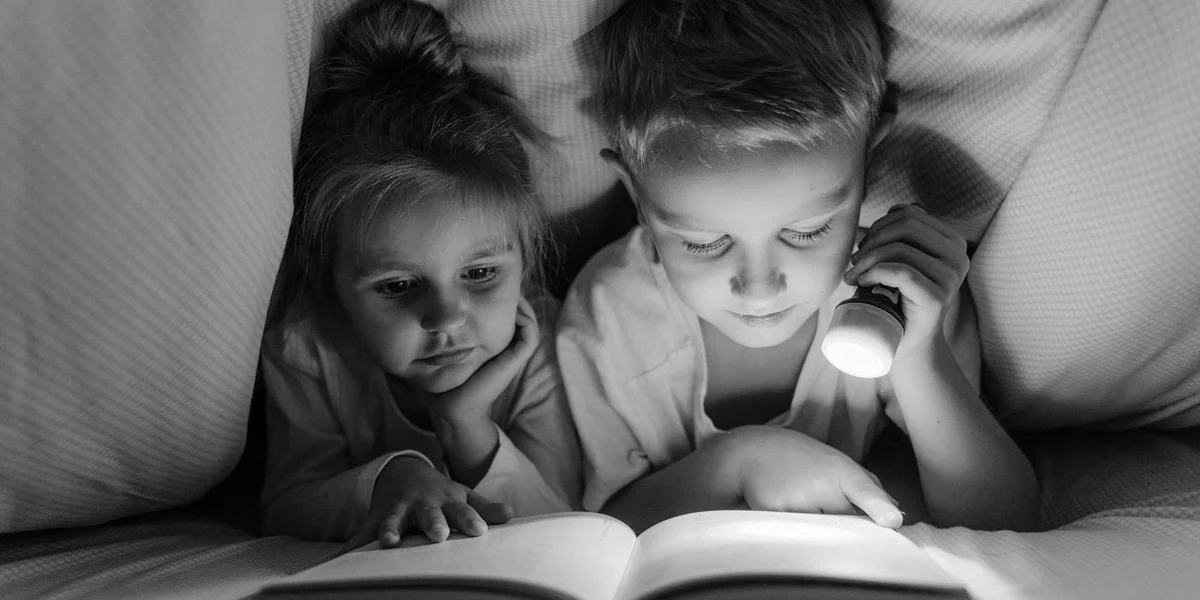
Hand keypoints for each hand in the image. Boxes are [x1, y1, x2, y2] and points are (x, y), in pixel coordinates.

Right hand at [345, 456, 512, 550]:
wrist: (403, 473)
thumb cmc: (440, 493)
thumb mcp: (463, 495)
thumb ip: (484, 508)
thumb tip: (511, 515)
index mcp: (447, 501)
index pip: (463, 511)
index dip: (470, 520)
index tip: (479, 531)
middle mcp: (423, 505)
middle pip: (430, 514)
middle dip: (433, 523)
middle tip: (439, 535)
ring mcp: (399, 511)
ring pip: (394, 520)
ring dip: (391, 530)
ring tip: (388, 542)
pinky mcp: (376, 519)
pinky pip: (362, 534)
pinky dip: (352, 546)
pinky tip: (341, 560)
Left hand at [431, 296, 539, 426]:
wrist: (451, 403)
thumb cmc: (447, 375)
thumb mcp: (450, 345)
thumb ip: (455, 329)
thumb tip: (447, 305)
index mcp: (496, 343)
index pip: (508, 313)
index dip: (504, 296)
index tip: (490, 283)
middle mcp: (508, 346)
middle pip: (521, 314)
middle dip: (514, 296)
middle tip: (504, 282)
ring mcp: (515, 353)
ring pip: (529, 321)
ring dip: (523, 304)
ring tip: (510, 291)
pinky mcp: (516, 359)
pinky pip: (531, 333)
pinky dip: (527, 318)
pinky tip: (512, 308)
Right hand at [720, 426, 902, 527]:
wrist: (751, 451)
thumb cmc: (800, 460)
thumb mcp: (836, 464)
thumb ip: (867, 489)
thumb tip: (894, 513)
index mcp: (840, 470)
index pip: (863, 490)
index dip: (878, 506)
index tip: (892, 520)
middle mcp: (820, 484)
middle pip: (847, 527)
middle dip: (845, 525)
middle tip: (821, 501)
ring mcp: (797, 500)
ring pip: (823, 534)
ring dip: (819, 528)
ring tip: (800, 501)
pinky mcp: (774, 513)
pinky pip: (796, 535)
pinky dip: (794, 529)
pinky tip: (783, 505)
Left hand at [842, 204, 968, 357]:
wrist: (908, 343)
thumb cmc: (899, 299)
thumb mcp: (904, 260)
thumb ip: (905, 235)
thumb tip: (891, 211)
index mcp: (952, 241)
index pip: (910, 213)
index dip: (879, 225)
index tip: (864, 246)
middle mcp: (958, 255)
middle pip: (905, 225)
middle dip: (872, 239)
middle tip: (855, 261)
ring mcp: (951, 277)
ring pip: (899, 248)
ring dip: (866, 259)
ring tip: (853, 276)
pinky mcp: (937, 297)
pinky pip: (900, 272)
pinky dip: (873, 273)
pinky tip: (862, 283)